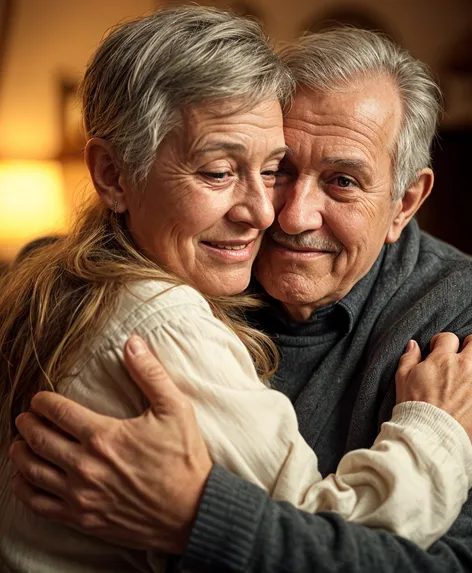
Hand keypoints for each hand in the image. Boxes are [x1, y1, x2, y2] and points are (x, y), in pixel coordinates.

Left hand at [9, 335, 211, 552]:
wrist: (192, 510)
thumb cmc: (184, 458)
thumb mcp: (175, 408)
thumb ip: (150, 373)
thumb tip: (132, 342)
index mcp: (103, 435)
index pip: (58, 412)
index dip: (42, 402)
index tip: (39, 399)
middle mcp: (85, 466)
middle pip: (39, 440)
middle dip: (27, 425)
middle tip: (24, 418)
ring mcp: (81, 495)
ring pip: (33, 472)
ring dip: (20, 454)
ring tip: (18, 444)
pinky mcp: (83, 518)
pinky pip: (40, 505)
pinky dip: (24, 490)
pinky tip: (23, 480)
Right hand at [396, 332, 471, 438]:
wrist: (431, 435)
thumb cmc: (415, 407)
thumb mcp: (403, 379)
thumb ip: (409, 358)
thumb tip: (413, 344)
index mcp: (442, 360)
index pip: (448, 338)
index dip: (441, 343)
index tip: (437, 351)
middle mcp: (464, 366)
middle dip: (467, 347)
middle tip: (460, 358)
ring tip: (465, 376)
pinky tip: (468, 395)